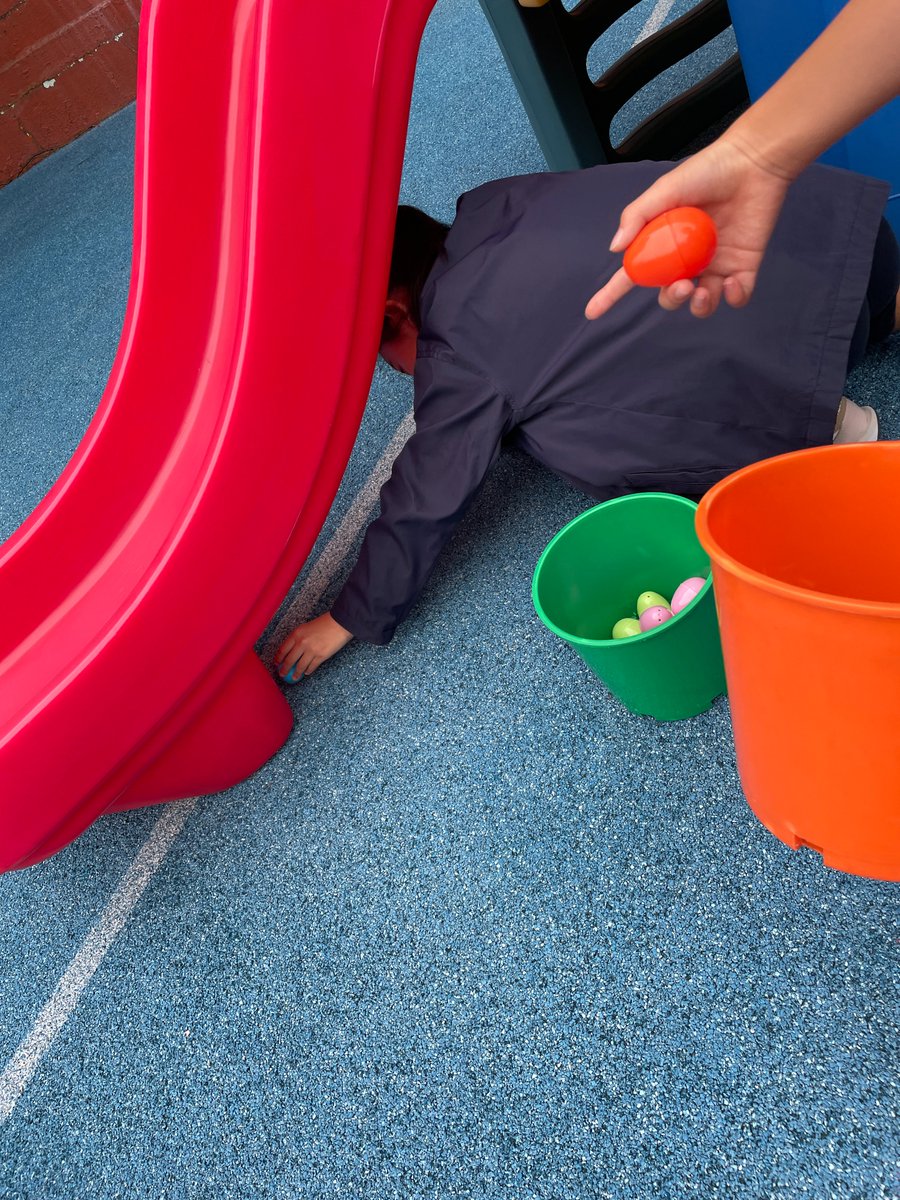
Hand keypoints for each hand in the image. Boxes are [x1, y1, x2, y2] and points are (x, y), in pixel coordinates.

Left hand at [275, 612, 352, 681]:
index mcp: (296, 634)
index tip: (276, 663)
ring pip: (300, 666)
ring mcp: (311, 650)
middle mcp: (302, 643)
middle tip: (282, 674)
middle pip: (289, 660)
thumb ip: (298, 637)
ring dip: (296, 673)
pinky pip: (312, 666)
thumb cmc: (324, 623)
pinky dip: (308, 671)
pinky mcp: (321, 656)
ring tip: (294, 677)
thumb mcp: (306, 627)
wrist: (339, 623)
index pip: (283, 649)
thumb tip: (292, 650)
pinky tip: (306, 672)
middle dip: (284, 669)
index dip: (278, 658)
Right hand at [585, 134, 793, 319]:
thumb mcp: (664, 189)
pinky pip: (737, 297)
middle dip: (671, 299)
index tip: (591, 312)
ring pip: (701, 303)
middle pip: (670, 295)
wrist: (752, 161)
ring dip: (698, 307)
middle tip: (681, 285)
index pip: (634, 274)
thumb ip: (637, 216)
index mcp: (664, 244)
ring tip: (700, 292)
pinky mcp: (744, 266)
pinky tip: (732, 284)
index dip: (611, 294)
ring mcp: (716, 264)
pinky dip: (734, 298)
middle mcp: (688, 259)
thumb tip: (615, 249)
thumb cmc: (707, 170)